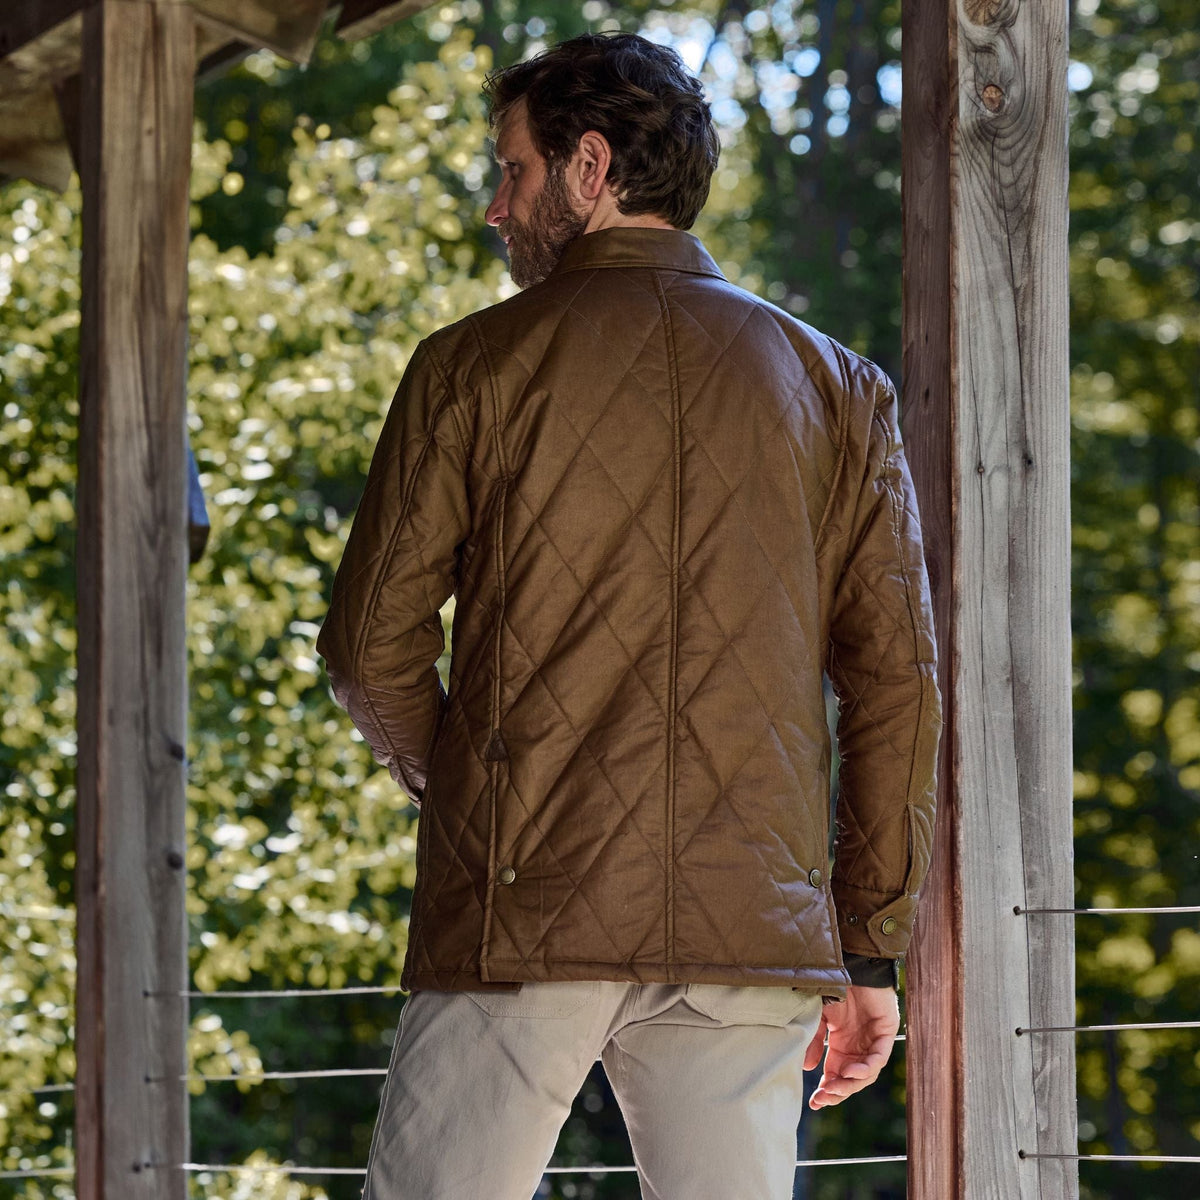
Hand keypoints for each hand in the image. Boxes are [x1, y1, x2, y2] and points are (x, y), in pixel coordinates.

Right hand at [803, 984, 899, 1108]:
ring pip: (866, 1075)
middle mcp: (859, 1049)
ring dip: (850, 1084)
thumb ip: (815, 1042)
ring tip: (835, 1088)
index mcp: (843, 1046)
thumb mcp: (820, 1018)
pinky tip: (851, 1072)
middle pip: (851, 1080)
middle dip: (837, 1092)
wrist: (852, 967)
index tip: (814, 1103)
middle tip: (823, 1098)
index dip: (827, 1090)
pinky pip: (878, 1059)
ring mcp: (873, 1043)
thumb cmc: (836, 989)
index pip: (836, 1075)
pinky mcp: (885, 1034)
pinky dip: (865, 1068)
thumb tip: (807, 1068)